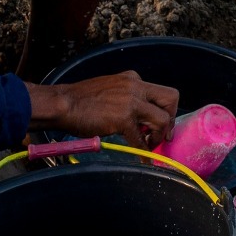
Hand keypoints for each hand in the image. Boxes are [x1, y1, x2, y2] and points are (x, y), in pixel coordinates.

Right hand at [28, 71, 177, 147]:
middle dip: (171, 119)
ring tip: (150, 146)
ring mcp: (131, 101)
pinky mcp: (124, 118)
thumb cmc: (81, 101)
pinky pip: (141, 138)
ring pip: (163, 119)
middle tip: (165, 136)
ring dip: (159, 136)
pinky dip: (144, 150)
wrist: (63, 104)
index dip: (166, 110)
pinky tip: (142, 157)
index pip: (161, 92)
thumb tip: (141, 119)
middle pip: (171, 98)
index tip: (163, 125)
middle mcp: (136, 86)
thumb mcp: (111, 90)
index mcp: (133, 79)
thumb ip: (128, 99)